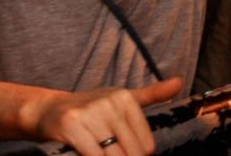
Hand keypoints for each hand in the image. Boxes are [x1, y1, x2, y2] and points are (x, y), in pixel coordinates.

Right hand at [27, 78, 181, 155]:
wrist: (49, 111)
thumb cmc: (91, 109)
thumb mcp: (122, 99)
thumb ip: (152, 94)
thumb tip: (180, 82)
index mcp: (125, 98)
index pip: (146, 147)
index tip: (122, 150)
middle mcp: (108, 103)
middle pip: (131, 154)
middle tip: (111, 153)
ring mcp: (89, 114)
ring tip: (102, 153)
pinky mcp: (71, 127)